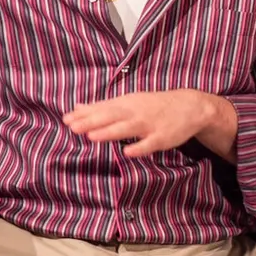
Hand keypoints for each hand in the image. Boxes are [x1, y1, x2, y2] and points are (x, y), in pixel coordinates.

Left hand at [63, 89, 231, 158]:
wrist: (190, 106)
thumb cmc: (152, 106)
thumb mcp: (127, 102)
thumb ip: (102, 107)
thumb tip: (77, 107)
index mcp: (126, 104)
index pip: (102, 108)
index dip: (84, 114)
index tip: (65, 119)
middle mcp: (135, 112)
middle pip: (111, 116)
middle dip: (91, 121)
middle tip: (71, 127)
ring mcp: (150, 125)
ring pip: (127, 128)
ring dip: (110, 132)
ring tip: (91, 137)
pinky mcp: (162, 138)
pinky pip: (150, 144)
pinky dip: (139, 148)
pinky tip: (127, 153)